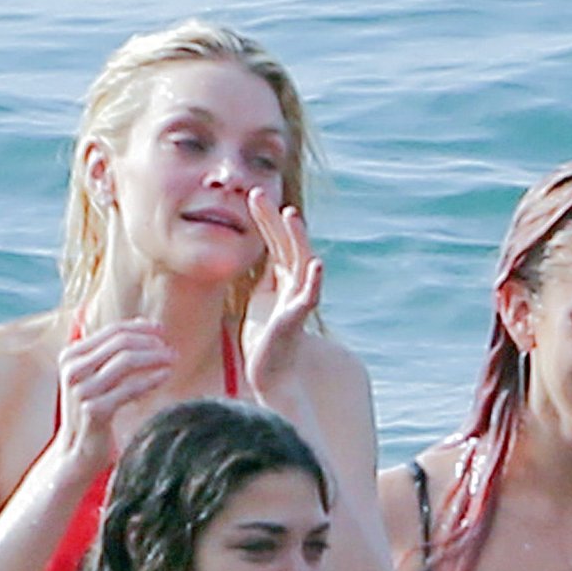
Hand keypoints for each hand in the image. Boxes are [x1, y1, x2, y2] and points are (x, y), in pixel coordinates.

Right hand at [51, 318, 175, 473]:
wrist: (78, 449)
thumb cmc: (93, 408)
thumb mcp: (99, 375)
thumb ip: (116, 350)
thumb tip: (146, 322)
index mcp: (71, 355)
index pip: (112, 331)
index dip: (140, 328)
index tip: (162, 331)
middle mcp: (73, 369)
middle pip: (120, 343)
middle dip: (149, 343)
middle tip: (170, 350)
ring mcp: (82, 390)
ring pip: (126, 361)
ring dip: (154, 358)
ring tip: (173, 360)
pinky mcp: (95, 410)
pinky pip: (130, 388)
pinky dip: (152, 379)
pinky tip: (166, 376)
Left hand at [243, 193, 323, 398]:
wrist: (271, 377)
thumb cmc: (264, 343)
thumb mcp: (258, 302)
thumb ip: (262, 281)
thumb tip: (256, 258)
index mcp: (281, 282)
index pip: (275, 243)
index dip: (266, 220)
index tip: (253, 196)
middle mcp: (292, 286)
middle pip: (287, 245)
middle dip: (273, 220)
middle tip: (257, 194)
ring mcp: (297, 301)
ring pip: (302, 263)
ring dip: (297, 239)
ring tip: (291, 216)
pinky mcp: (297, 320)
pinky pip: (311, 297)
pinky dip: (316, 281)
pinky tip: (318, 264)